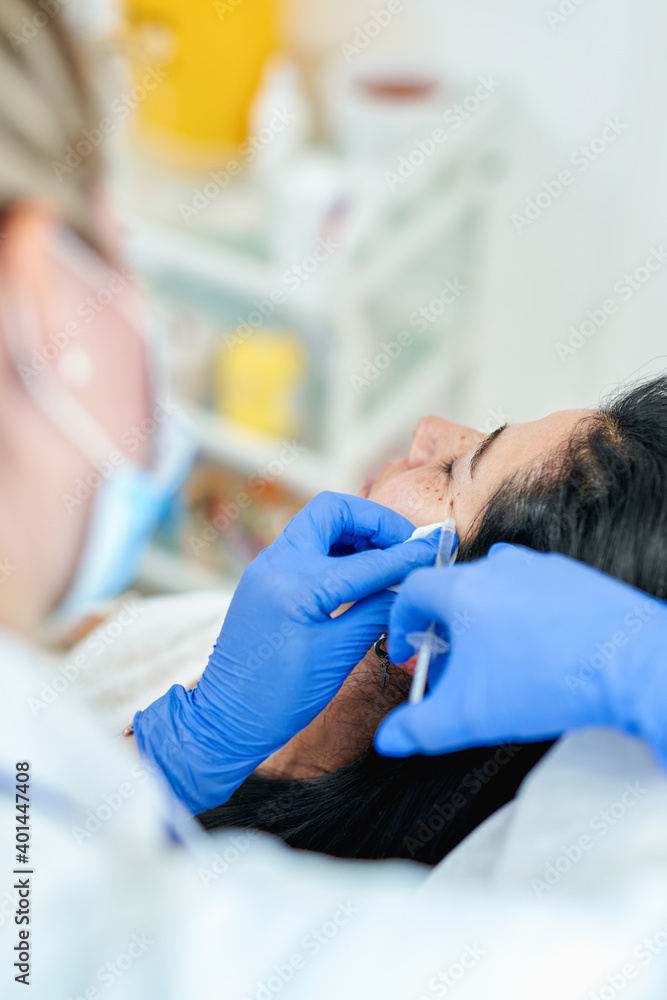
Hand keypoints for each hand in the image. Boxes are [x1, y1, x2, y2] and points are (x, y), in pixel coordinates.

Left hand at [133, 492, 440, 811]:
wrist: (226, 719)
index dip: (406, 556)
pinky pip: (306, 545)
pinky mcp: (265, 577)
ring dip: (356, 532)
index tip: (434, 550)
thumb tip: (408, 585)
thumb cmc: (280, 698)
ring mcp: (266, 568)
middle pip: (333, 512)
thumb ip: (375, 612)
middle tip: (404, 544)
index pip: (366, 561)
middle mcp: (277, 565)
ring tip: (387, 559)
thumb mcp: (338, 656)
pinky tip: (361, 573)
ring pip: (318, 523)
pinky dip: (337, 549)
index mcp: (296, 588)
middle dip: (374, 521)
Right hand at [375, 544, 666, 766]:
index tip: (410, 648)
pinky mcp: (576, 577)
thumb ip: (419, 729)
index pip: (412, 590)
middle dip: (443, 627)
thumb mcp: (468, 717)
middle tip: (451, 666)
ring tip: (495, 657)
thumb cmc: (545, 682)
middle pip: (454, 588)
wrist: (630, 664)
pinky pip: (535, 589)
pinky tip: (538, 650)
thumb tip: (389, 740)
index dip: (402, 620)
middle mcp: (499, 567)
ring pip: (496, 585)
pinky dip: (524, 613)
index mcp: (463, 589)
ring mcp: (540, 568)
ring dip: (484, 616)